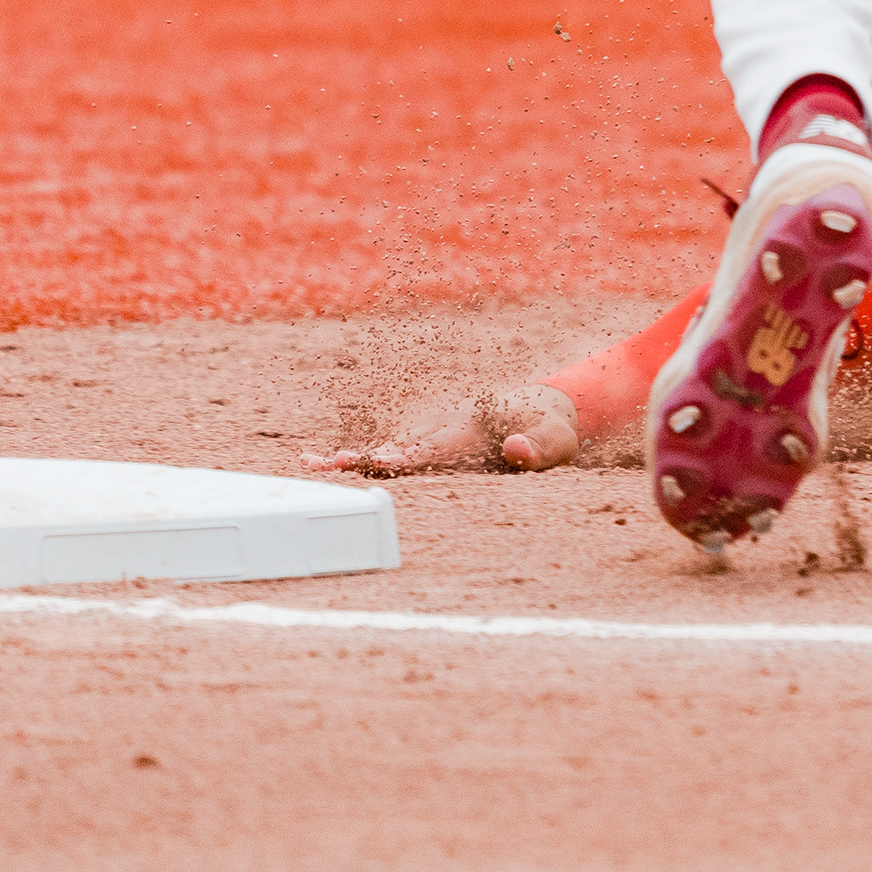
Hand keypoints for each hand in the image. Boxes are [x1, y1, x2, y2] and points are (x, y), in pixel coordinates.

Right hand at [305, 381, 581, 476]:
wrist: (544, 407)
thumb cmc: (553, 429)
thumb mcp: (557, 441)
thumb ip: (539, 449)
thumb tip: (513, 449)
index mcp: (470, 429)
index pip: (432, 448)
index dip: (406, 457)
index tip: (378, 462)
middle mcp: (444, 430)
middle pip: (400, 447)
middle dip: (366, 458)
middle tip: (324, 464)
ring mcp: (435, 436)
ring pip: (392, 449)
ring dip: (357, 459)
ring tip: (314, 465)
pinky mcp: (432, 445)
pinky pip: (397, 453)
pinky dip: (368, 461)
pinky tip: (331, 465)